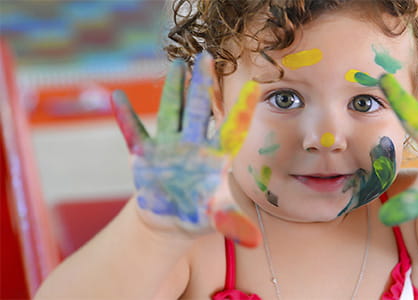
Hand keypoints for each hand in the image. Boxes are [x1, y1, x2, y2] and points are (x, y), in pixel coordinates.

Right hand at [111, 53, 260, 246]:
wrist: (171, 220)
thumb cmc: (199, 215)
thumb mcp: (217, 219)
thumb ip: (233, 225)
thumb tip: (253, 242)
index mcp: (215, 157)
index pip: (230, 129)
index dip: (239, 110)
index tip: (251, 87)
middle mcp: (193, 144)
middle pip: (199, 110)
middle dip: (202, 85)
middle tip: (206, 58)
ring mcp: (169, 146)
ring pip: (171, 112)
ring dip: (172, 90)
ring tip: (176, 64)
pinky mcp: (145, 154)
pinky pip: (133, 132)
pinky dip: (124, 117)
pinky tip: (118, 97)